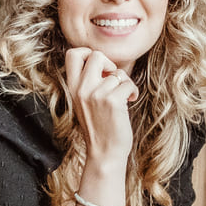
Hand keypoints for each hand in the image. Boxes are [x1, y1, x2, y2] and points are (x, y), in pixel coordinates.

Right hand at [62, 47, 136, 162]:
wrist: (104, 152)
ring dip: (125, 83)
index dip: (87, 52)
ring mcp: (96, 94)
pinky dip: (133, 92)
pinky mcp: (112, 101)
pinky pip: (128, 84)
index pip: (72, 54)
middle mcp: (81, 88)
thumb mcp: (84, 101)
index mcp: (72, 88)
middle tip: (113, 78)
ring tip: (124, 97)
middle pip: (96, 54)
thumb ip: (88, 82)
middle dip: (110, 63)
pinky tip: (129, 102)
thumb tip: (105, 61)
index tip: (99, 66)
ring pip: (118, 72)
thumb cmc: (99, 126)